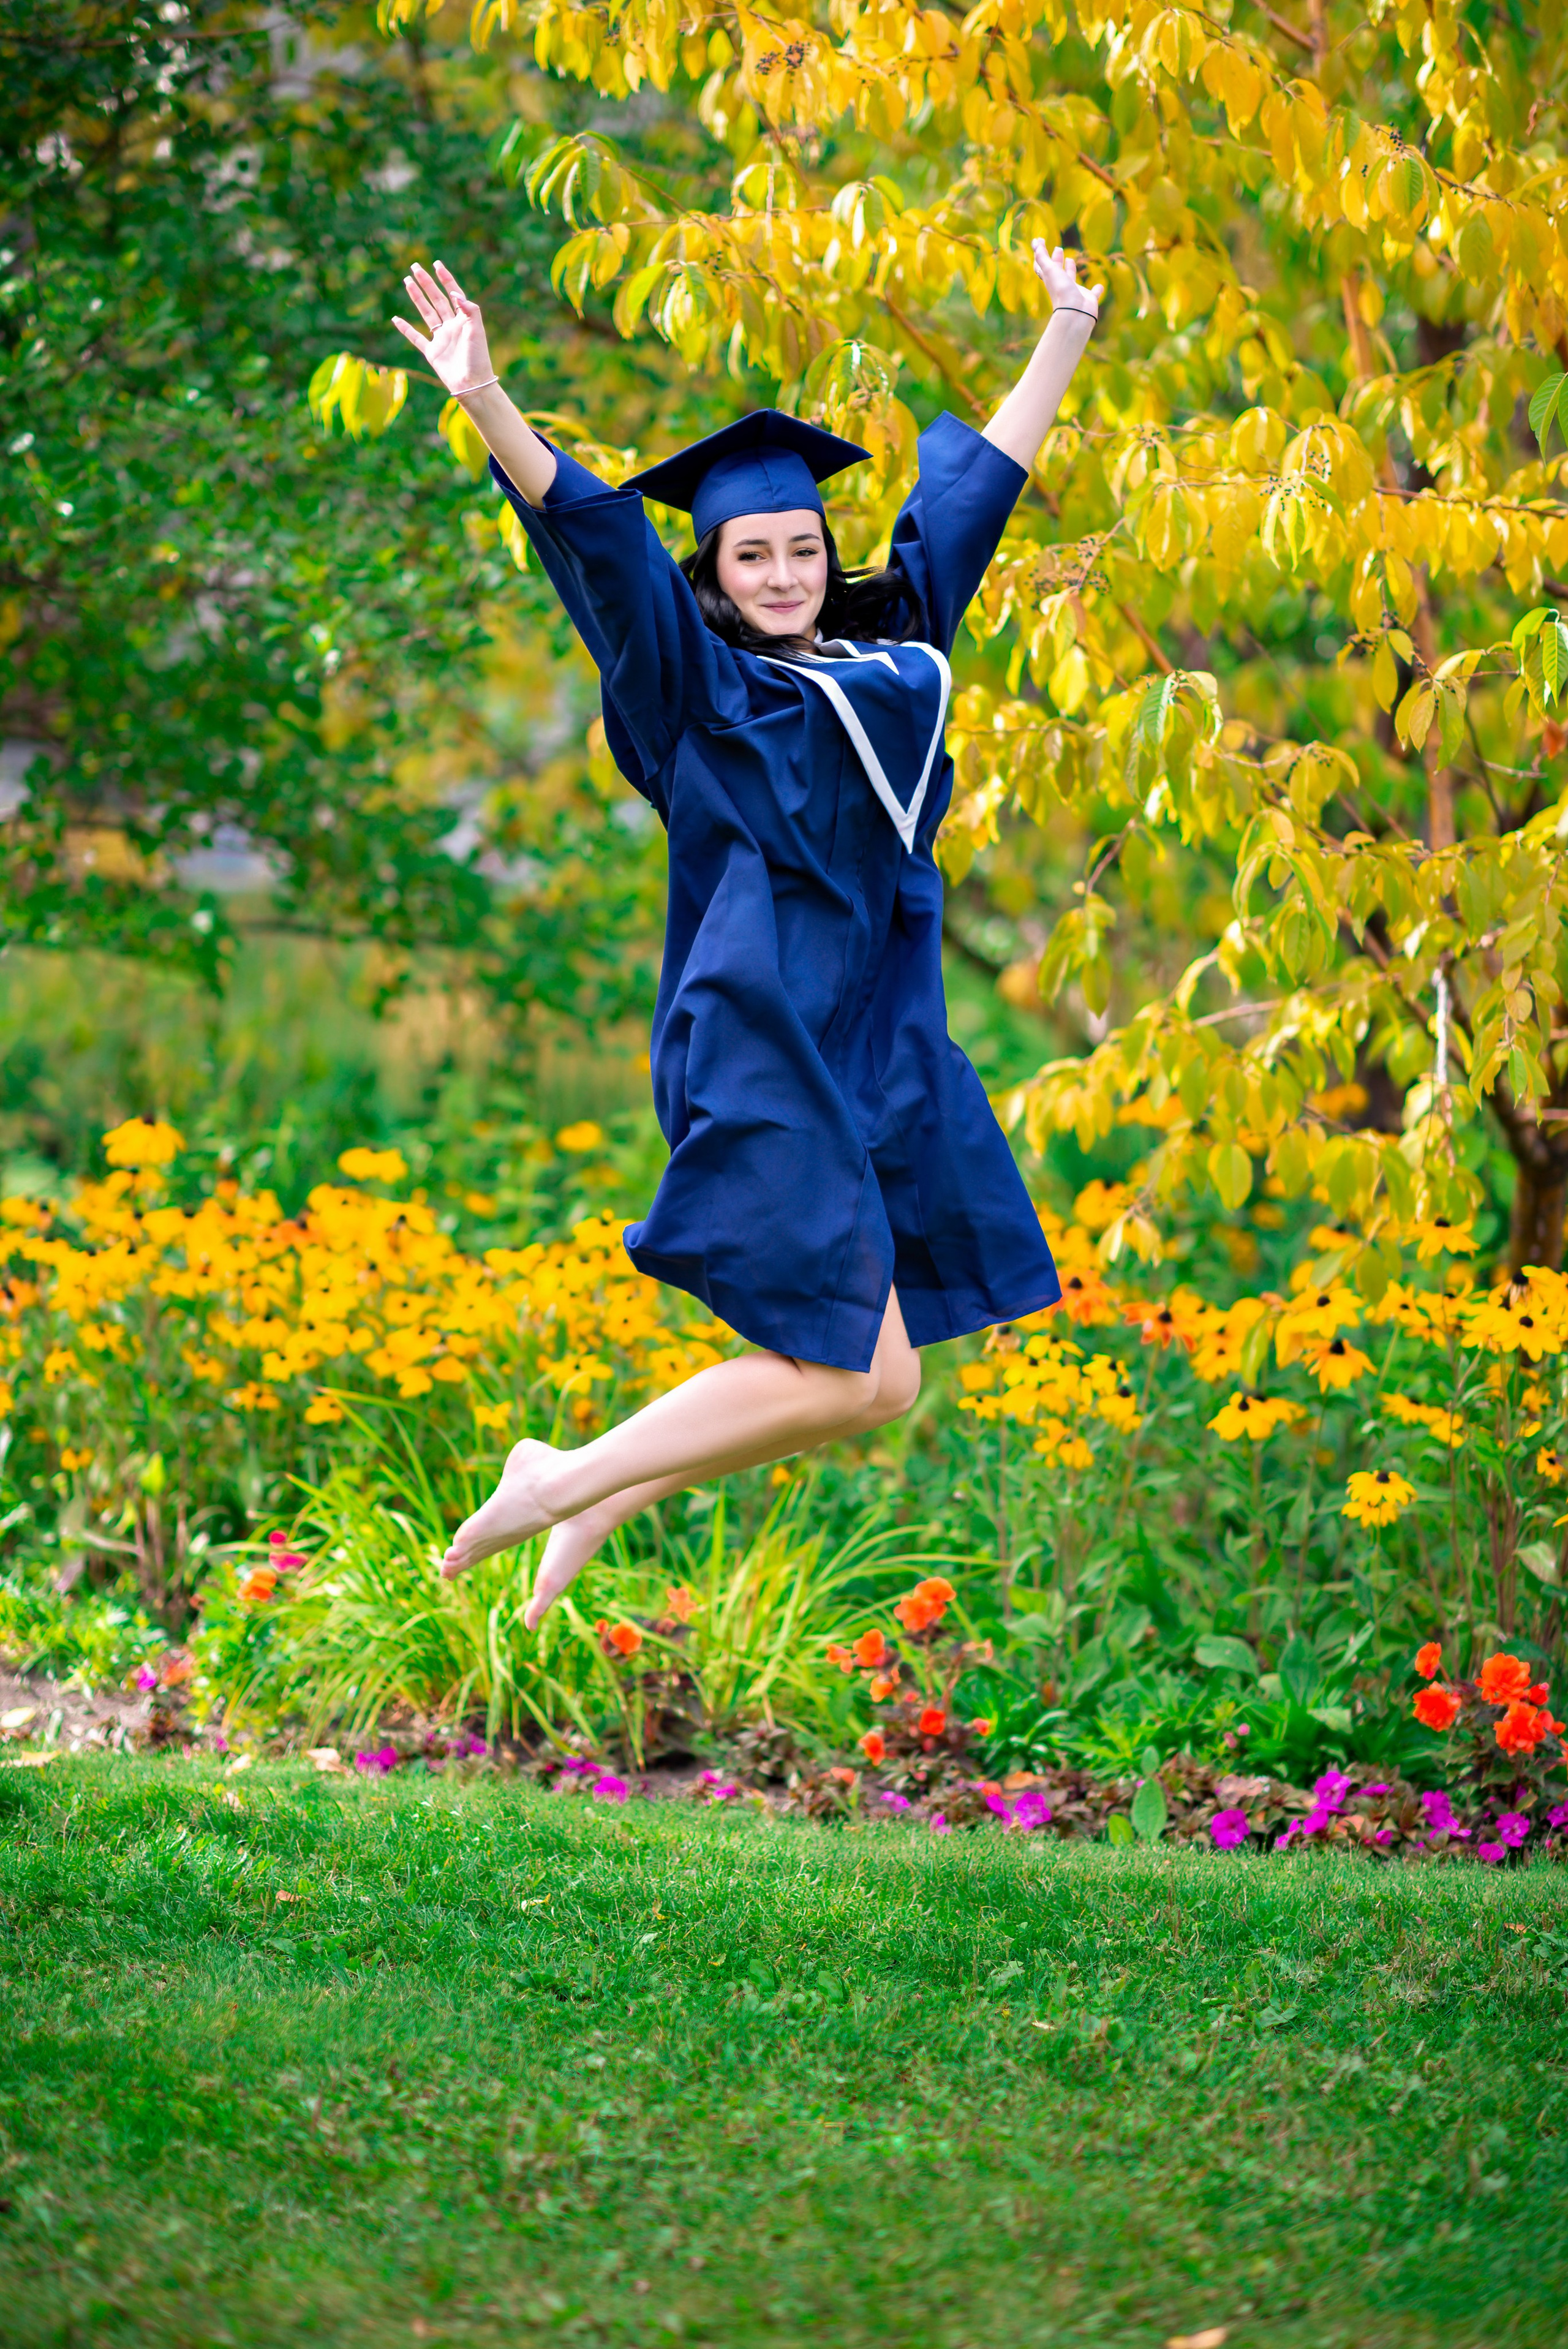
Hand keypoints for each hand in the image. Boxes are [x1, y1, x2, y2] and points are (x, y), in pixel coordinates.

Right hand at [391, 259, 495, 394]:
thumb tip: (455, 293)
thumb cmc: (478, 358)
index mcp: (463, 320)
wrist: (472, 384)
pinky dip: (405, 329)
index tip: (437, 264)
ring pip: (426, 313)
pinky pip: (416, 338)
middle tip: (415, 267)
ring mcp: (441, 339)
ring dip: (417, 297)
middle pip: (437, 299)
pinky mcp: (432, 353)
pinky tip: (396, 319)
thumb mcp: (477, 330)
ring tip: (407, 281)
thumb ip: (469, 309)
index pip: (454, 294)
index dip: (446, 279)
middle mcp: (451, 327)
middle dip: (426, 283)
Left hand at [1031, 242, 1104, 323]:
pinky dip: (1097, 290)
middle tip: (1058, 248)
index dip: (1040, 254)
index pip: (1043, 265)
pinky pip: (1093, 294)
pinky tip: (1100, 286)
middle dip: (1056, 259)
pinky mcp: (1088, 299)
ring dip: (1071, 270)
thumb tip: (1035, 242)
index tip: (1040, 241)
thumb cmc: (1061, 290)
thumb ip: (1042, 256)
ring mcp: (1075, 293)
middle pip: (1057, 270)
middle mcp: (1062, 285)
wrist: (1075, 313)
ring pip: (1072, 279)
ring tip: (1070, 260)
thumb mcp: (1050, 270)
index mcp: (1052, 279)